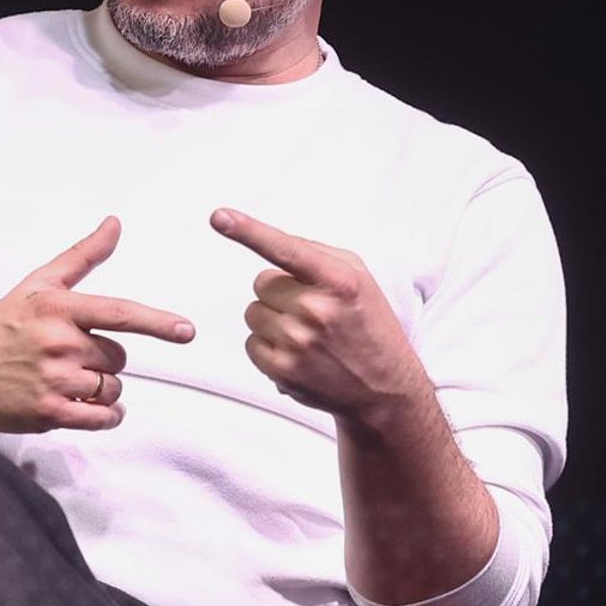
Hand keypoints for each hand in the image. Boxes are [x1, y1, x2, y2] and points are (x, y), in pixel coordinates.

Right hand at [0, 217, 193, 431]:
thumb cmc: (3, 325)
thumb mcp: (38, 284)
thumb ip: (82, 256)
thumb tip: (115, 224)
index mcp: (57, 308)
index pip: (119, 314)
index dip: (157, 323)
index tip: (186, 331)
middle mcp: (58, 343)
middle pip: (118, 358)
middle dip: (103, 359)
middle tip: (69, 356)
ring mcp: (54, 380)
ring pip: (111, 388)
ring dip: (100, 388)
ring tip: (68, 381)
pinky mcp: (49, 413)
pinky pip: (101, 417)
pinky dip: (104, 415)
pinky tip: (88, 408)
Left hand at [211, 208, 432, 425]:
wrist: (386, 388)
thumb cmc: (370, 326)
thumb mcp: (358, 278)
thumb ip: (316, 254)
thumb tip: (271, 241)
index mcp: (338, 281)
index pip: (285, 249)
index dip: (248, 231)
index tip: (219, 217)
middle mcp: (317, 310)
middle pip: (262, 283)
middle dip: (281, 293)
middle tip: (313, 312)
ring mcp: (297, 342)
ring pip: (253, 313)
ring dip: (274, 320)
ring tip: (309, 335)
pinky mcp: (282, 370)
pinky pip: (251, 343)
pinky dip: (269, 347)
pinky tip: (300, 355)